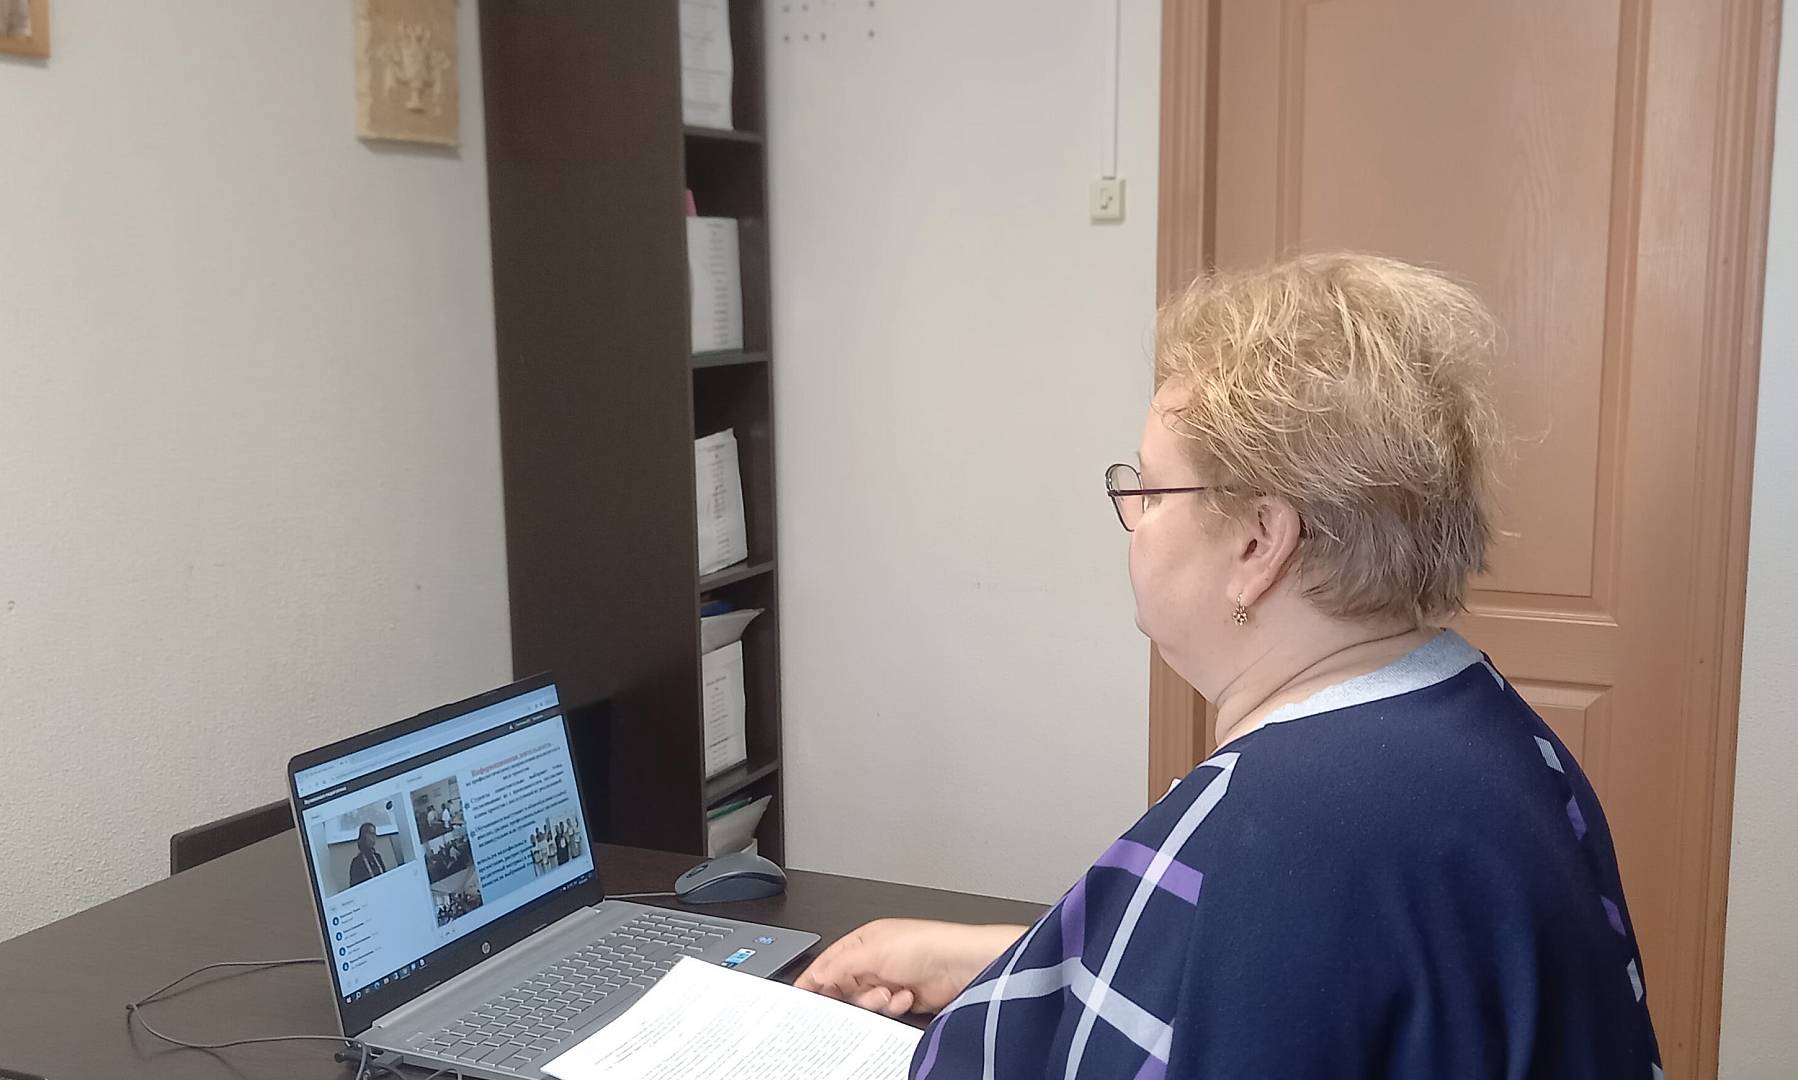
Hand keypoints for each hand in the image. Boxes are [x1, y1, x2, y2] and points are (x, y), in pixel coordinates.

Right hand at [795, 919, 1024, 1017]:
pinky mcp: (904, 998)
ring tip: (889, 993)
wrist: (962, 965)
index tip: (803, 997)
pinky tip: (906, 996)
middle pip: (845, 987)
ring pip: (864, 1003)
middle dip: (851, 995)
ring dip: (875, 1001)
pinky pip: (884, 1011)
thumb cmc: (926, 944)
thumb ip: (839, 966)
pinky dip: (893, 1007)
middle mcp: (875, 959)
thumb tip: (815, 977)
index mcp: (863, 940)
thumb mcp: (872, 951)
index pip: (829, 962)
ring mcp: (890, 979)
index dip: (815, 979)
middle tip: (861, 995)